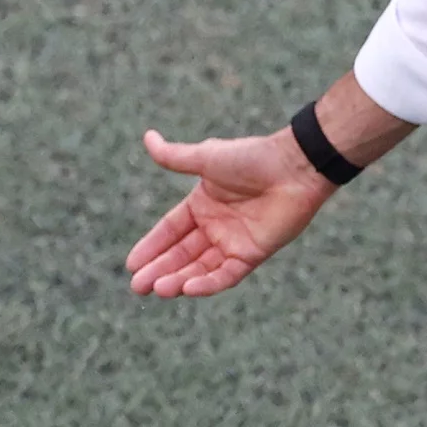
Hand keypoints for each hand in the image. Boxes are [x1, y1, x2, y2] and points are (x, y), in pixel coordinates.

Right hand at [124, 127, 333, 296]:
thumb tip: (147, 138)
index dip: (151, 247)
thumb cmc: (252, 158)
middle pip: (180, 255)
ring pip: (199, 268)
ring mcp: (233, 242)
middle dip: (158, 270)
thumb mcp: (206, 158)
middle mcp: (215, 226)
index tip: (131, 264)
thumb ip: (175, 157)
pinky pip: (226, 275)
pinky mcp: (252, 254)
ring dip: (178, 279)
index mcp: (201, 205)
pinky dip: (207, 284)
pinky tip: (187, 289)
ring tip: (158, 289)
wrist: (294, 167)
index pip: (169, 231)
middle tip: (138, 286)